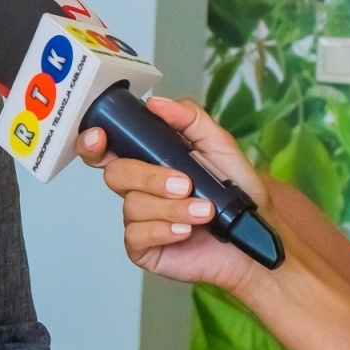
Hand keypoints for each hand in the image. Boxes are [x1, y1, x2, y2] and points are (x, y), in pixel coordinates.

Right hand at [76, 96, 270, 294]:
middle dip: (149, 177)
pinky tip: (185, 230)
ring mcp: (139, 218)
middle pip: (116, 174)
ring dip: (171, 207)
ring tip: (204, 212)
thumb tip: (156, 102)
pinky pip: (136, 235)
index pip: (108, 148)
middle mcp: (138, 188)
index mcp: (149, 159)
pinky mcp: (144, 247)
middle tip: (184, 184)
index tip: (100, 137)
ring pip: (133, 205)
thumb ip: (190, 118)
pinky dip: (163, 230)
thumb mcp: (220, 145)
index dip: (94, 142)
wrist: (255, 237)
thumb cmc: (237, 191)